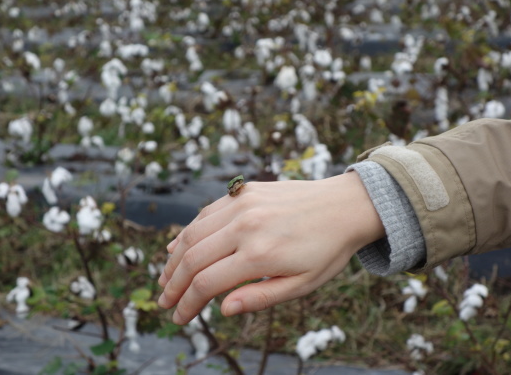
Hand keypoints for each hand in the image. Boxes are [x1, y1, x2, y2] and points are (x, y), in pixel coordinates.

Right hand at [157, 172, 384, 324]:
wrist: (345, 205)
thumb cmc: (327, 250)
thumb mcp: (302, 284)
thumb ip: (260, 297)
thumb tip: (222, 310)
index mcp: (260, 254)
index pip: (206, 284)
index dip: (187, 304)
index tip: (178, 319)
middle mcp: (245, 226)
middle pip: (192, 258)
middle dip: (172, 285)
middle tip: (164, 302)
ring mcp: (242, 204)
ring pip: (192, 233)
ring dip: (173, 258)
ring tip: (165, 278)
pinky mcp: (243, 191)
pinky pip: (206, 213)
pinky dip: (188, 231)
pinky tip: (179, 246)